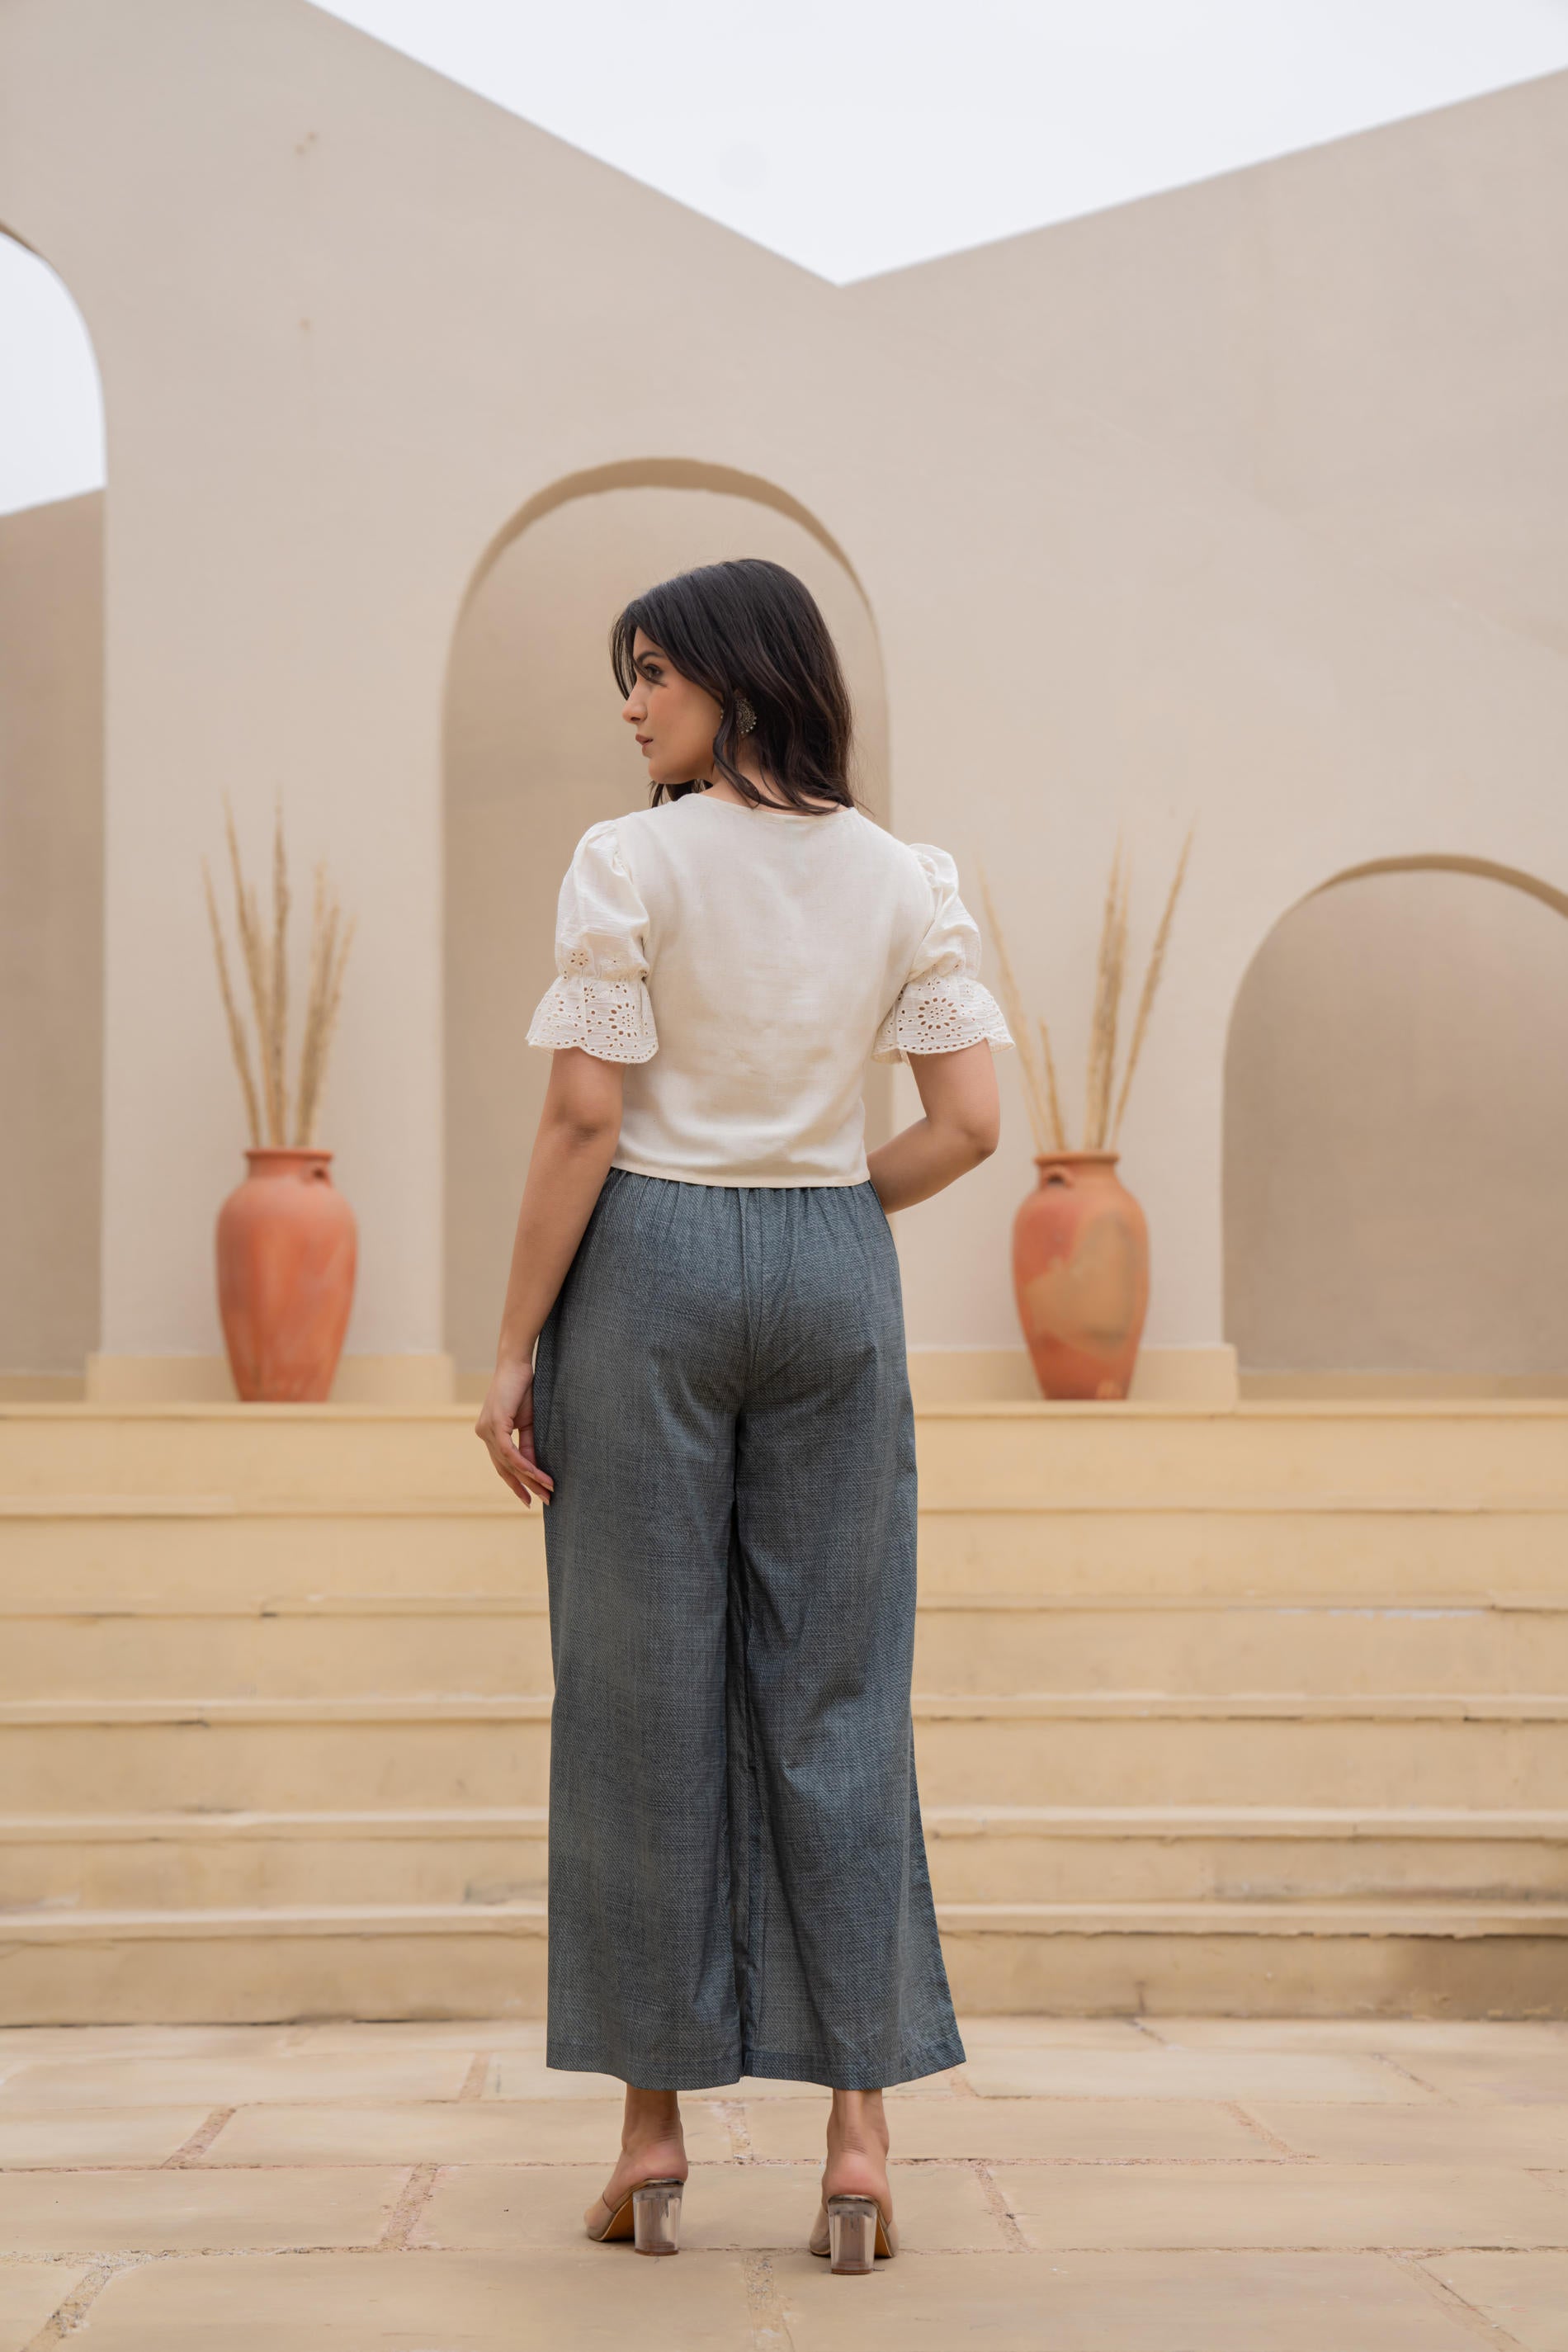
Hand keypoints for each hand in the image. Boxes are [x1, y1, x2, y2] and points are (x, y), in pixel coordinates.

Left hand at [474, 1360, 554, 1508]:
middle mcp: (483, 1434)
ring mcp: (486, 1430)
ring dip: (530, 1478)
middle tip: (544, 1501)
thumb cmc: (523, 1388)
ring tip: (548, 1489)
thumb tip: (534, 1468)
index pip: (501, 1465)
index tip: (529, 1500)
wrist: (517, 1363)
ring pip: (508, 1463)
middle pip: (505, 1469)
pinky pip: (509, 1452)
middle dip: (525, 1486)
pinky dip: (525, 1464)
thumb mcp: (527, 1422)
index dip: (515, 1483)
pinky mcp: (495, 1424)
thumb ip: (527, 1445)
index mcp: (488, 1433)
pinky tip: (538, 1475)